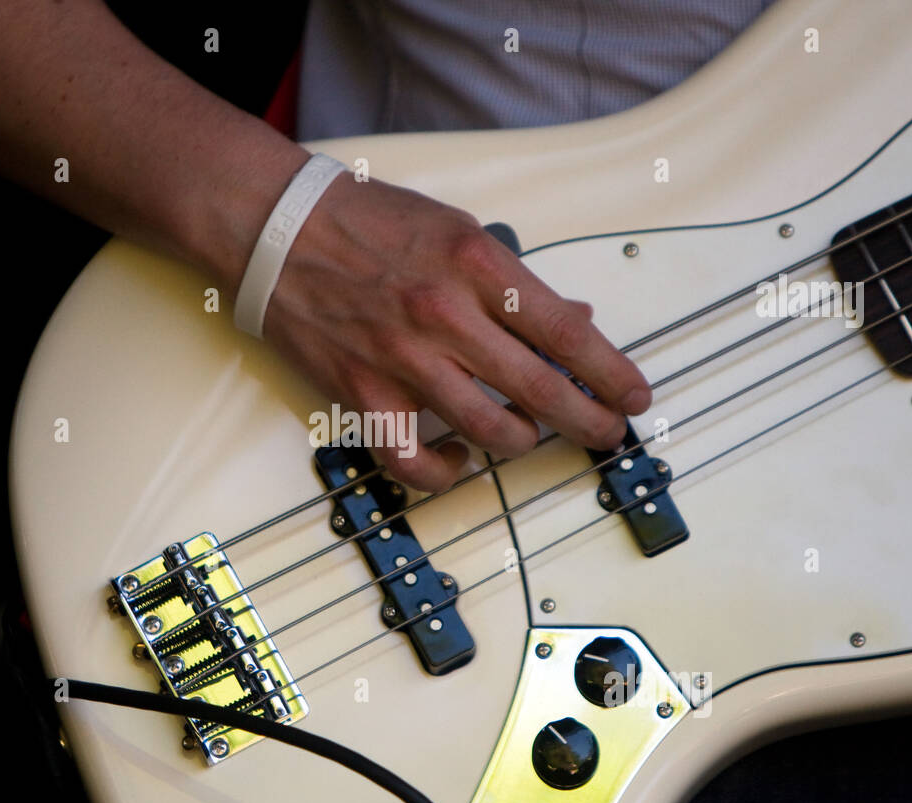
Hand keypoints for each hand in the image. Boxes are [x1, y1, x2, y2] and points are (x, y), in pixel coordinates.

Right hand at [263, 175, 651, 491]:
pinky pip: (413, 458)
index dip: (611, 373)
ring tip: (531, 436)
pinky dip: (444, 472)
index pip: (566, 332)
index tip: (633, 395)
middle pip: (540, 390)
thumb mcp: (455, 229)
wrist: (278, 228)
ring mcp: (402, 359)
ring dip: (523, 442)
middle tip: (606, 433)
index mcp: (476, 265)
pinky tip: (457, 460)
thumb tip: (573, 317)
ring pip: (489, 430)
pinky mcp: (362, 392)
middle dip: (588, 421)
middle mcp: (445, 315)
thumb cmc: (366, 222)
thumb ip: (513, 280)